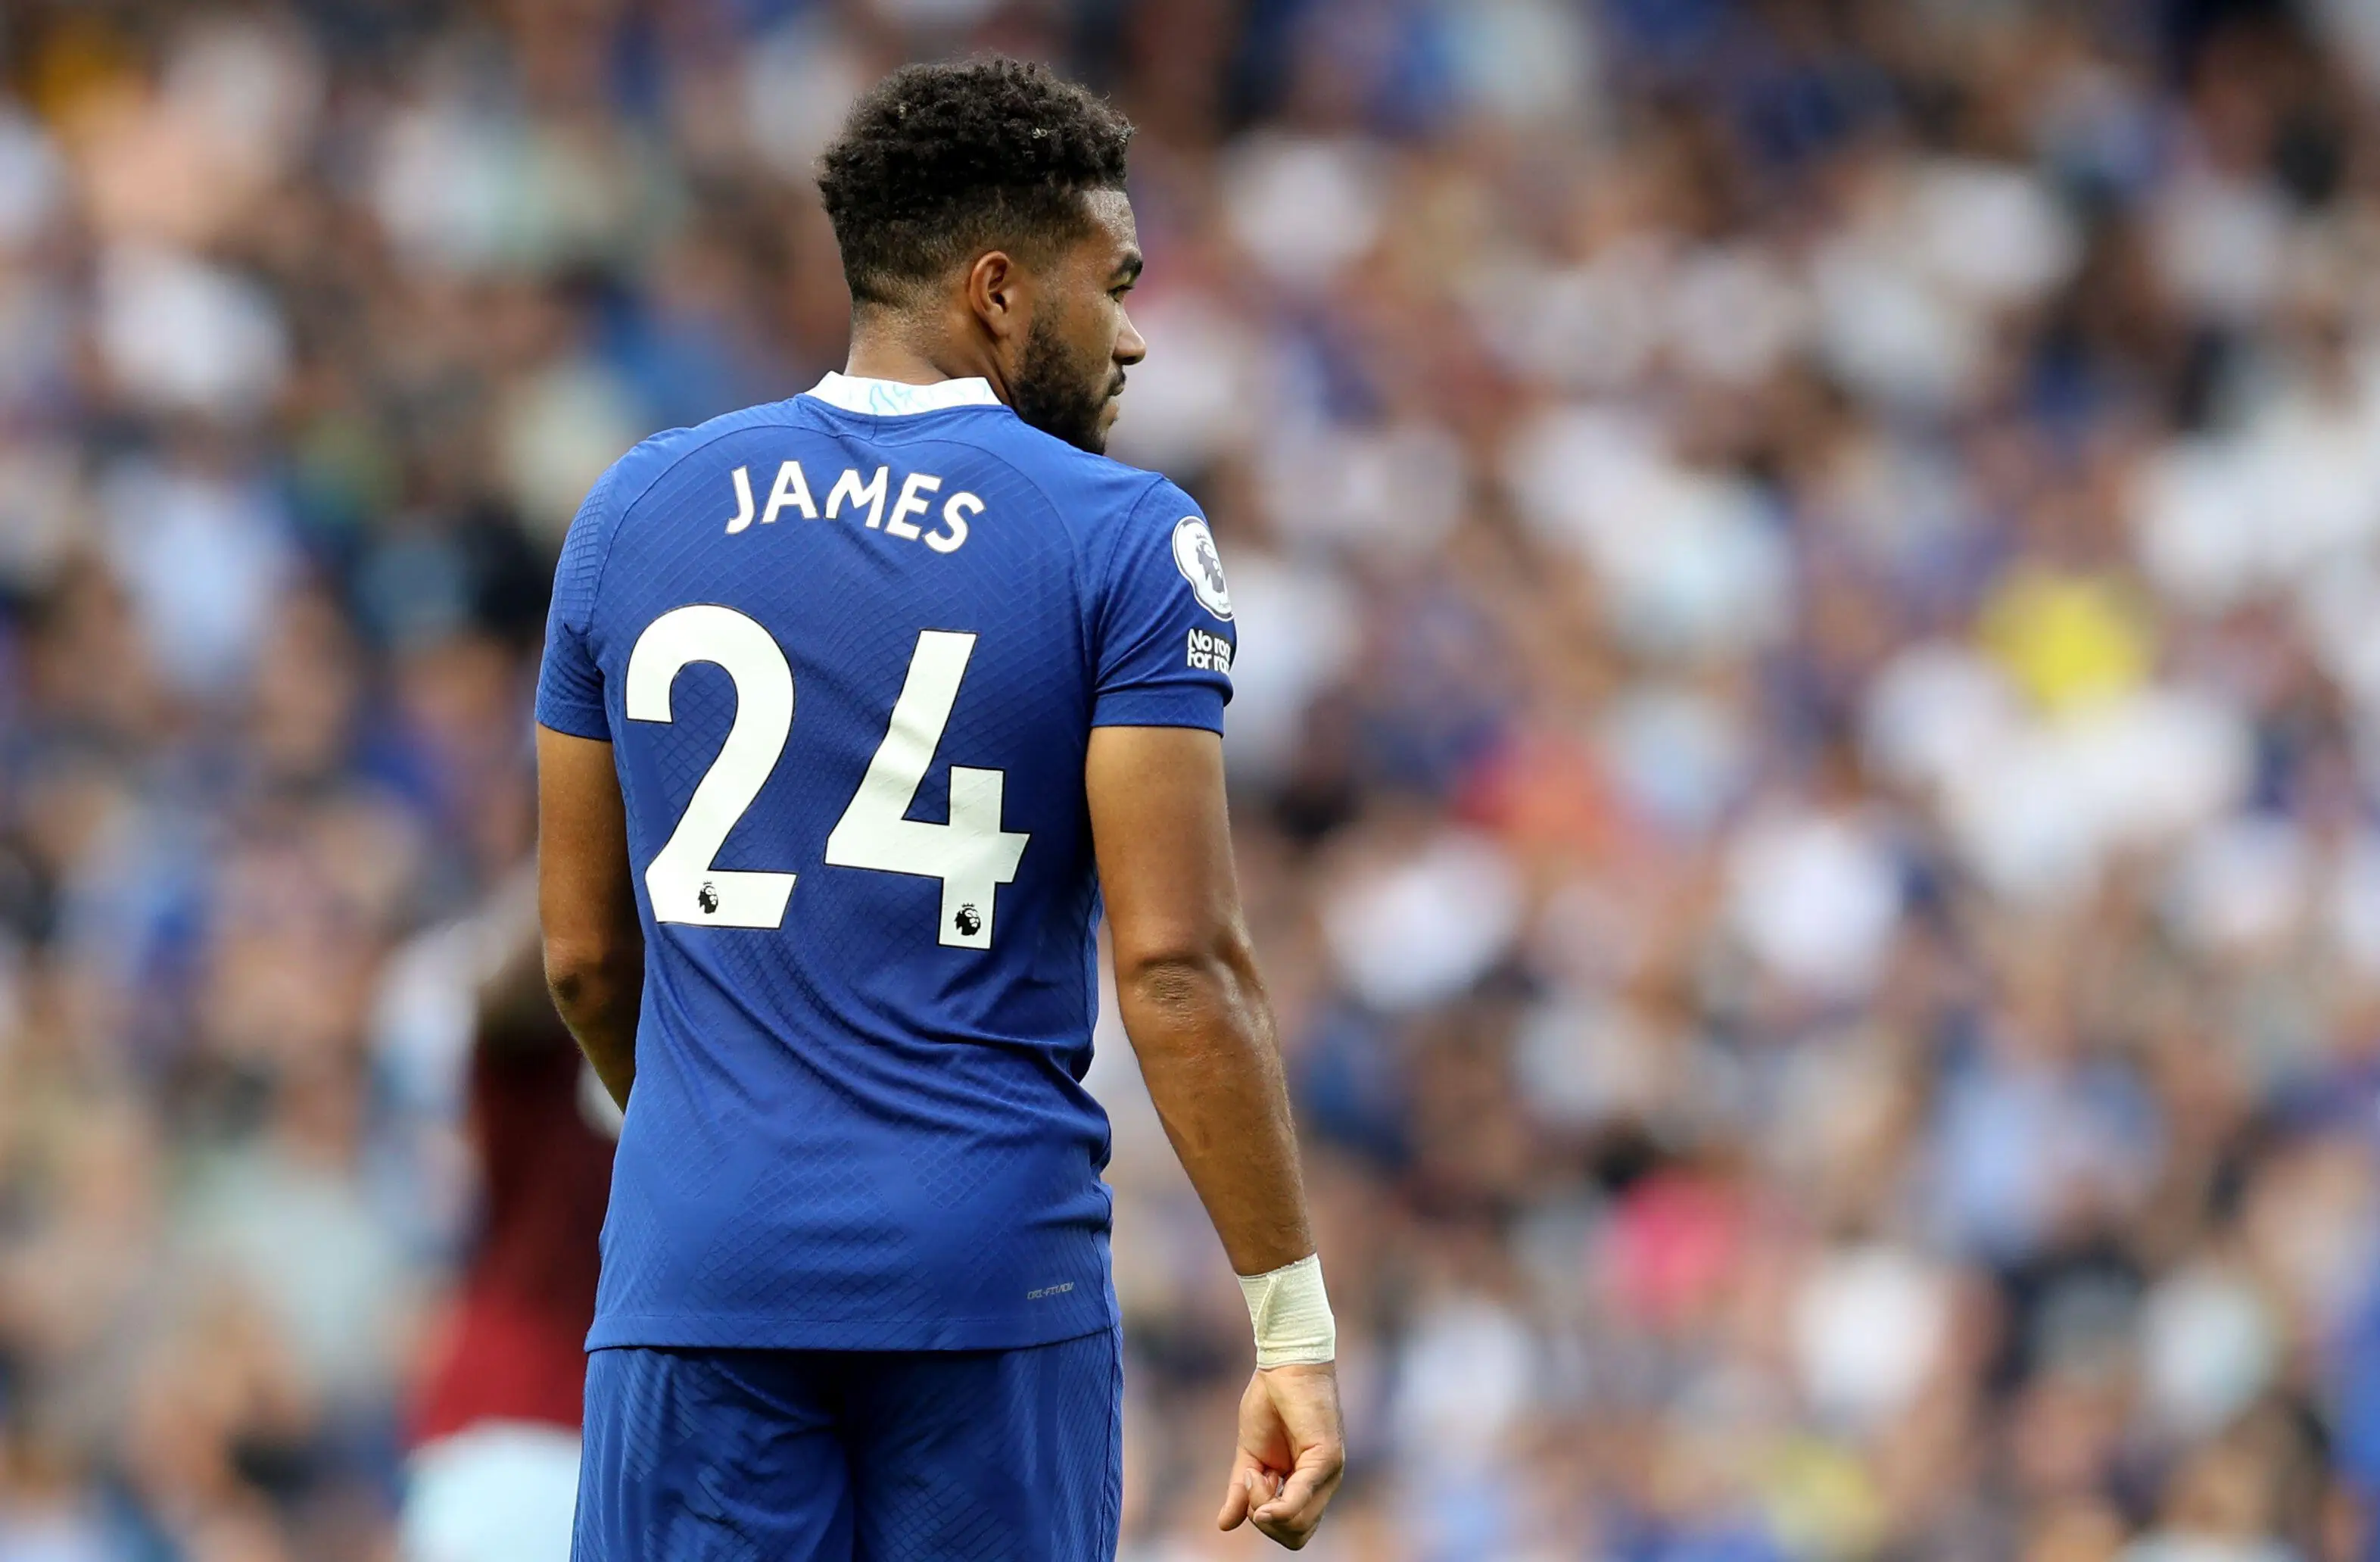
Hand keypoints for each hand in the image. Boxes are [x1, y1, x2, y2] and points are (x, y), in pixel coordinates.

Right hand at [1215, 1362, 1344, 1549]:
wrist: (1284, 1364)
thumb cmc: (1270, 1402)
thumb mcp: (1249, 1455)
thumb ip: (1240, 1490)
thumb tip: (1223, 1526)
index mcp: (1306, 1485)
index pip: (1292, 1531)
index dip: (1265, 1522)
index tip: (1248, 1485)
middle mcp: (1322, 1484)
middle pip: (1296, 1536)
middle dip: (1263, 1521)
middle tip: (1250, 1481)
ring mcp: (1328, 1473)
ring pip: (1299, 1525)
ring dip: (1264, 1508)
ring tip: (1255, 1474)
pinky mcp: (1327, 1457)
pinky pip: (1302, 1497)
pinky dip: (1279, 1505)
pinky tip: (1260, 1487)